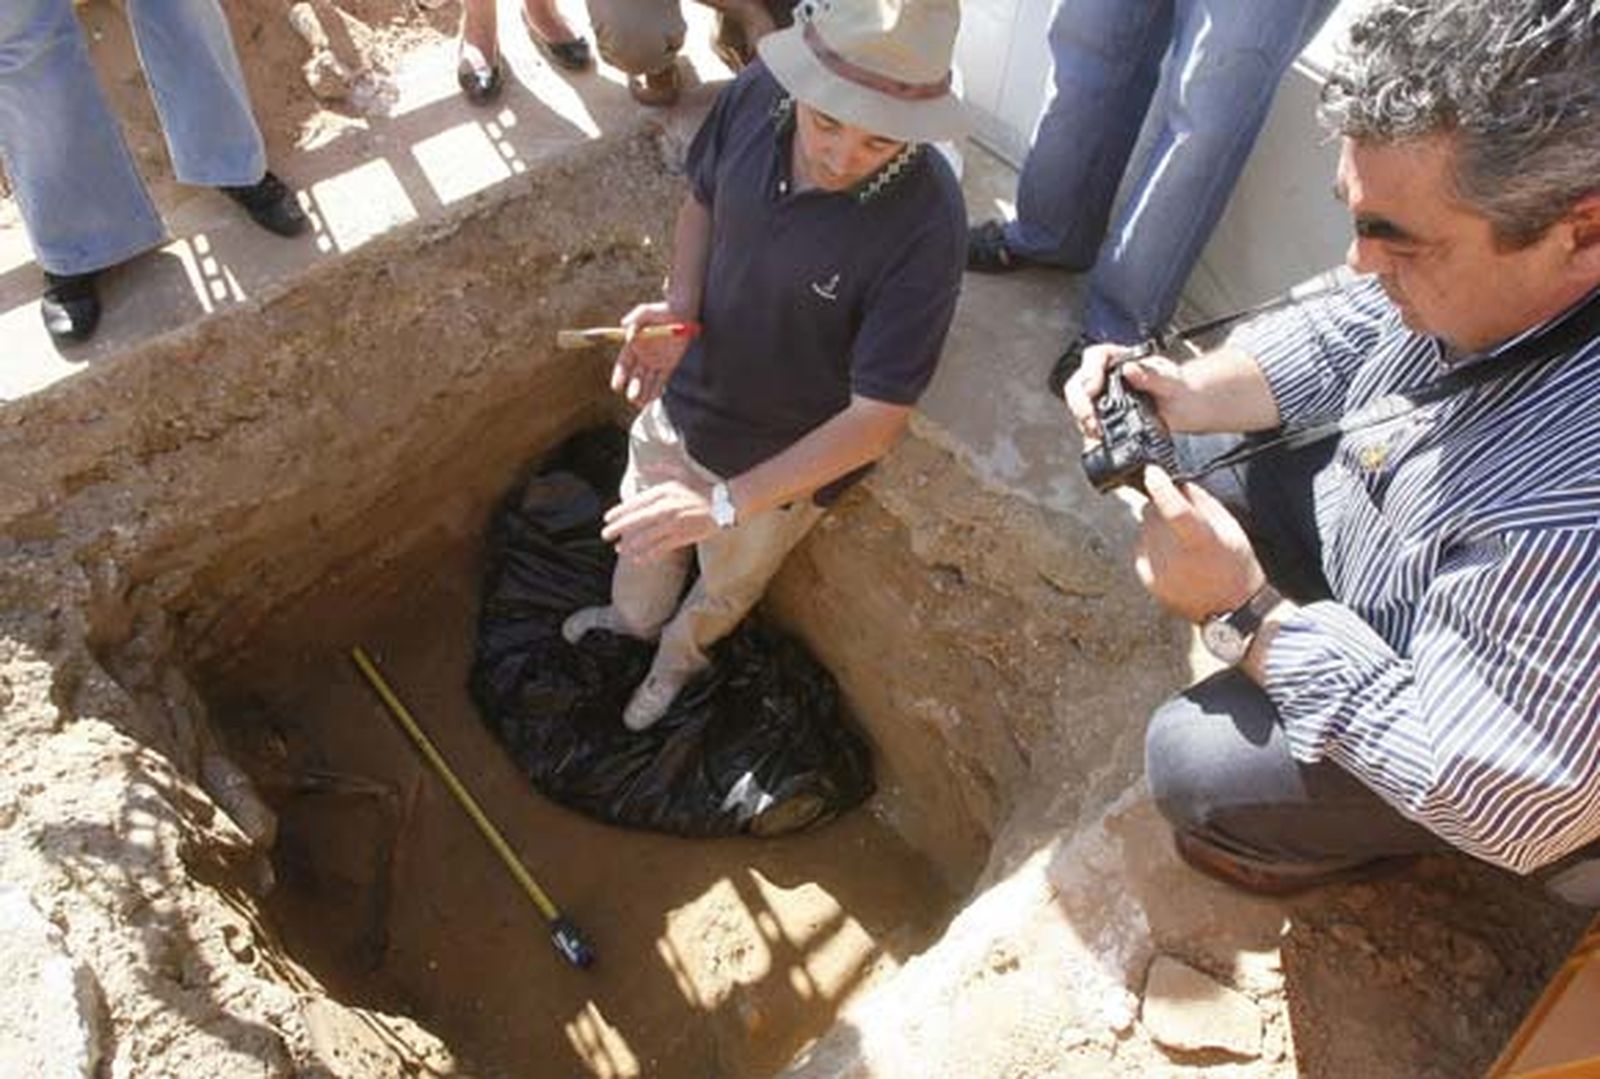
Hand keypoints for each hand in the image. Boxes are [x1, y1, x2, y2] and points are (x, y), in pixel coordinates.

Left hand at [601, 479, 715, 560]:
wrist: (724, 505)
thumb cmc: (702, 488)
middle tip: (605, 535)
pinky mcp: (681, 536)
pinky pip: (659, 548)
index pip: (635, 502)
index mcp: (664, 491)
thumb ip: (662, 469)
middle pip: (636, 520)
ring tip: (618, 549)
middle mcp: (666, 507)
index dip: (619, 512)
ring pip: (645, 537)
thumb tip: (645, 467)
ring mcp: (673, 523)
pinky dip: (647, 554)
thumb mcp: (682, 473)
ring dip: (629, 545)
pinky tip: (637, 559)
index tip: (607, 518)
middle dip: (618, 528)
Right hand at [610, 301, 693, 405]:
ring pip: (647, 381)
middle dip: (633, 388)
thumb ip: (634, 318)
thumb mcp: (645, 311)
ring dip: (643, 393)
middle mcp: (643, 356)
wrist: (682, 313)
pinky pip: (661, 380)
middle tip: (632, 398)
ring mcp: (656, 361)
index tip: (616, 386)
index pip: (624, 364)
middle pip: (635, 376)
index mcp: (634, 345)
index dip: (619, 375)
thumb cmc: (661, 310)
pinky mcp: (668, 364)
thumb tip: (623, 326)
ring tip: (640, 404)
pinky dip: (656, 390)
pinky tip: (651, 400)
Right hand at [1063, 345, 1193, 440]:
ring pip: (1079, 403)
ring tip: (1096, 431)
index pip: (1097, 357)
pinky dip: (1090, 432)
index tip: (1093, 388)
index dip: (1090, 371)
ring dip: (1083, 418)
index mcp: (1122, 359)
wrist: (1188, 410)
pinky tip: (1099, 439)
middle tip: (1090, 417)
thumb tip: (1129, 369)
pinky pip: (1088, 422)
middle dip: (1079, 401)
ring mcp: (1105, 397)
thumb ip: (1153, 375)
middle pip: (1080, 382)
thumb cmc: (1180, 389)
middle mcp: (1109, 376)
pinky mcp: (1105, 417)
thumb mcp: (1173, 382)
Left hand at [1134, 465, 1265, 622]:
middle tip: (1185, 520)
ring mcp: (1156, 569)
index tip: (1152, 471)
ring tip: (1183, 546)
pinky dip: (1153, 546)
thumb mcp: (1231, 529)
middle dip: (1162, 507)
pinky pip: (1141, 547)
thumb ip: (1203, 503)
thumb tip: (1179, 484)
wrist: (1230, 612)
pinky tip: (1175, 559)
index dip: (1161, 487)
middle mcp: (1173, 556)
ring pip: (1144, 528)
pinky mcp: (1144, 577)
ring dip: (1158, 527)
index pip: (1175, 508)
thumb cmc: (1236, 566)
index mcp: (1200, 541)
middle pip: (1151, 512)